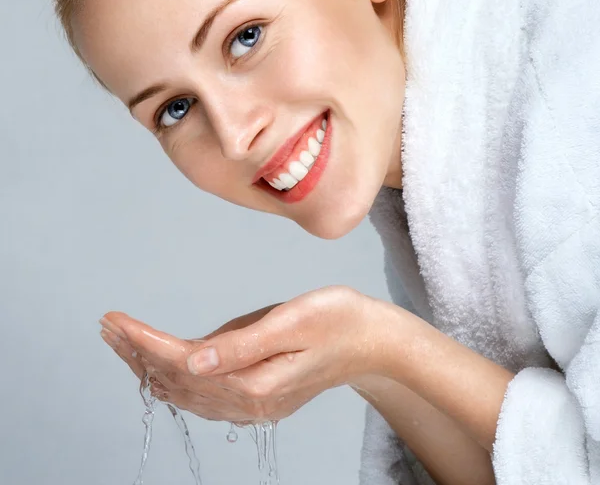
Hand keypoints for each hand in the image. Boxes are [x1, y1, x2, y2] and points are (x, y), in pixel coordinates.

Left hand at [99, 285, 378, 422]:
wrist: (372, 341)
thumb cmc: (339, 319)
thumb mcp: (294, 321)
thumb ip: (243, 344)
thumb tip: (194, 361)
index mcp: (255, 381)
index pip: (183, 363)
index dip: (144, 342)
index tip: (115, 321)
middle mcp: (249, 400)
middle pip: (178, 381)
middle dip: (137, 353)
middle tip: (107, 327)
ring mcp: (253, 403)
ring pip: (186, 392)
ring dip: (150, 367)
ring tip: (121, 342)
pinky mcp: (257, 396)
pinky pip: (203, 395)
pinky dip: (174, 379)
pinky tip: (160, 370)